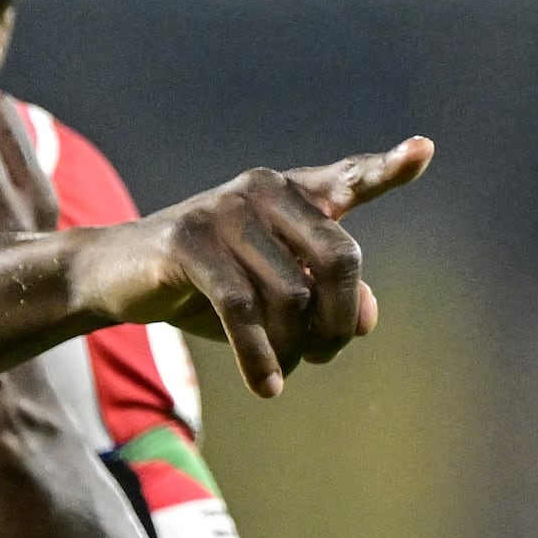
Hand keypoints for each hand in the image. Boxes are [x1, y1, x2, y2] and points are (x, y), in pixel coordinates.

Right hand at [74, 140, 428, 397]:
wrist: (114, 277)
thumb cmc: (201, 286)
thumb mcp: (269, 295)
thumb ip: (324, 299)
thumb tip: (365, 316)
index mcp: (287, 193)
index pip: (348, 179)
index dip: (387, 168)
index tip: (423, 151)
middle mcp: (262, 189)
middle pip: (340, 258)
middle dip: (339, 321)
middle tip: (323, 357)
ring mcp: (224, 210)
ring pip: (291, 295)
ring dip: (292, 349)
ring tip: (279, 371)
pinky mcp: (188, 242)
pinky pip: (243, 309)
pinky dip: (260, 357)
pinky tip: (267, 387)